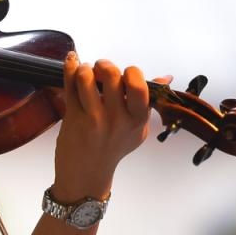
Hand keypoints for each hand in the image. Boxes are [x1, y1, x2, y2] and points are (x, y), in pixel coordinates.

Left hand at [51, 51, 162, 199]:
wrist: (87, 173)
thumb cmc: (112, 148)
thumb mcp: (137, 129)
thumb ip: (148, 103)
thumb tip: (165, 77)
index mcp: (136, 119)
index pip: (139, 86)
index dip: (131, 72)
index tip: (125, 73)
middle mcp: (116, 118)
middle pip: (112, 77)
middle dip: (105, 65)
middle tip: (100, 68)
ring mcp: (93, 118)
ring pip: (86, 79)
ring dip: (85, 68)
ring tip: (85, 72)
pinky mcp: (72, 118)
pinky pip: (69, 87)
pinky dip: (69, 69)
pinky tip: (71, 61)